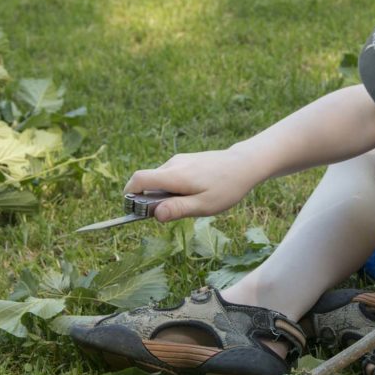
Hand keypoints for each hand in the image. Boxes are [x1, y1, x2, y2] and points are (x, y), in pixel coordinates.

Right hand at [123, 146, 259, 221]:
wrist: (244, 164)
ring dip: (165, 194)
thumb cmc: (226, 187)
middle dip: (152, 199)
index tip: (133, 209)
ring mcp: (179, 160)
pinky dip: (174, 187)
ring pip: (161, 180)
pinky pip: (171, 175)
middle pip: (149, 182)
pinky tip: (195, 193)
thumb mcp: (204, 205)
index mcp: (174, 175)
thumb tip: (155, 215)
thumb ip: (178, 209)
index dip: (129, 194)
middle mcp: (173, 164)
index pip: (139, 179)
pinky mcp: (185, 160)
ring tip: (191, 202)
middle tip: (173, 212)